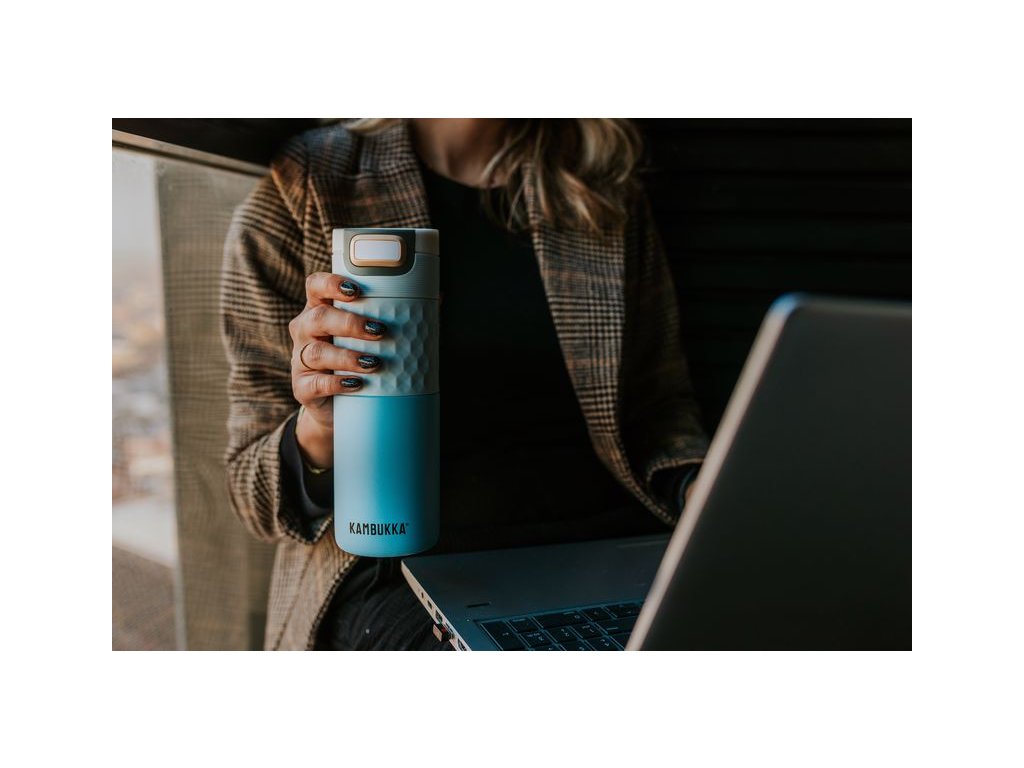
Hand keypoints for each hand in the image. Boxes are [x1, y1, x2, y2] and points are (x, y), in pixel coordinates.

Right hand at [288, 273, 385, 467]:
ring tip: (374, 363)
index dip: (331, 283)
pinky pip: (314, 384)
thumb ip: (400, 316)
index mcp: (321, 309)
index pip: (315, 286)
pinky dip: (337, 384)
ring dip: (347, 356)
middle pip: (318, 318)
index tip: (356, 290)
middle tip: (380, 331)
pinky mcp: (302, 388)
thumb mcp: (372, 338)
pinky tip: (357, 384)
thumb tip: (439, 297)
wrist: (339, 408)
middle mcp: (306, 331)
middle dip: (349, 323)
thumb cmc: (358, 360)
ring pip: (316, 352)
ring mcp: (300, 360)